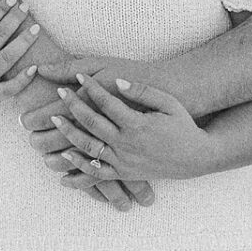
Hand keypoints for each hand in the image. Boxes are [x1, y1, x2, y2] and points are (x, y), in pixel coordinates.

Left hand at [40, 74, 215, 184]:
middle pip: (92, 123)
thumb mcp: (168, 103)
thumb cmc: (183, 125)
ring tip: (55, 121)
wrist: (196, 157)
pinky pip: (97, 173)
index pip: (107, 102)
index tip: (78, 76)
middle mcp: (127, 144)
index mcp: (138, 124)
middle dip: (73, 106)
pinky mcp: (124, 174)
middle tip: (59, 92)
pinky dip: (78, 167)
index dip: (91, 87)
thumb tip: (117, 82)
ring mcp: (124, 161)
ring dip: (69, 134)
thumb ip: (142, 91)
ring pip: (89, 148)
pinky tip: (63, 158)